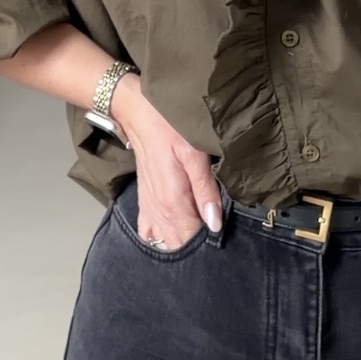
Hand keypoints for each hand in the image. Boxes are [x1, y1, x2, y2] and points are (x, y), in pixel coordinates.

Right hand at [111, 78, 222, 244]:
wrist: (138, 113)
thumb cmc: (169, 127)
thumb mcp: (194, 154)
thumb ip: (205, 190)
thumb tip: (215, 224)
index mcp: (174, 201)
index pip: (192, 239)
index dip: (208, 244)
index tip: (222, 240)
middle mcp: (159, 210)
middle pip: (178, 244)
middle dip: (195, 247)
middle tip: (214, 240)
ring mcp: (150, 206)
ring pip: (164, 241)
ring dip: (180, 243)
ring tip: (197, 237)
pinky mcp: (145, 200)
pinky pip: (148, 231)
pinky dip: (161, 237)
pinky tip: (173, 234)